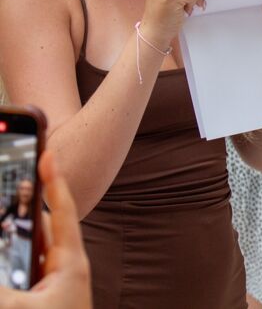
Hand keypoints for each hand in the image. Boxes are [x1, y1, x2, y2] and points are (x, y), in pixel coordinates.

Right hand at [0, 151, 91, 307]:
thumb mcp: (24, 308)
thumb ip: (3, 291)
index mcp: (70, 262)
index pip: (63, 210)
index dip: (54, 181)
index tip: (48, 153)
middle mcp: (63, 267)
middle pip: (39, 228)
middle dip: (22, 207)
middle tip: (11, 180)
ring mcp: (51, 282)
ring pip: (26, 249)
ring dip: (12, 233)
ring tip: (1, 210)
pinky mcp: (39, 295)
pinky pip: (21, 269)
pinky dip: (8, 258)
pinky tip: (3, 246)